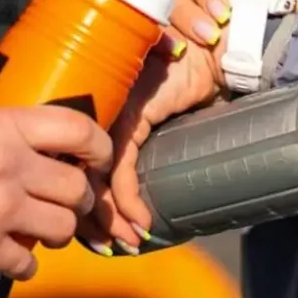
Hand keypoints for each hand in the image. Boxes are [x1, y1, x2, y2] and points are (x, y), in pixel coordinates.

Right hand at [0, 86, 111, 279]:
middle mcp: (8, 164)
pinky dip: (22, 266)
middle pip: (77, 188)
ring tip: (36, 233)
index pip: (77, 129)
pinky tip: (7, 259)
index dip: (99, 146)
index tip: (99, 160)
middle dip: (76, 201)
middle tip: (62, 205)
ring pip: (62, 229)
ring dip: (54, 235)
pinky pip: (28, 264)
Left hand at [78, 34, 224, 253]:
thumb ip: (151, 148)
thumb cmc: (194, 79)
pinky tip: (140, 221)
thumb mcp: (169, 121)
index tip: (99, 236)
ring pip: (97, 175)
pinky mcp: (131, 114)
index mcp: (102, 113)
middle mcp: (101, 113)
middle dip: (94, 219)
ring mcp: (113, 113)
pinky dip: (128, 199)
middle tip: (108, 248)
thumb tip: (144, 192)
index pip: (80, 165)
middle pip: (81, 174)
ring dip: (112, 216)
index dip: (87, 203)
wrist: (217, 50)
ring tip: (127, 243)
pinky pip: (120, 166)